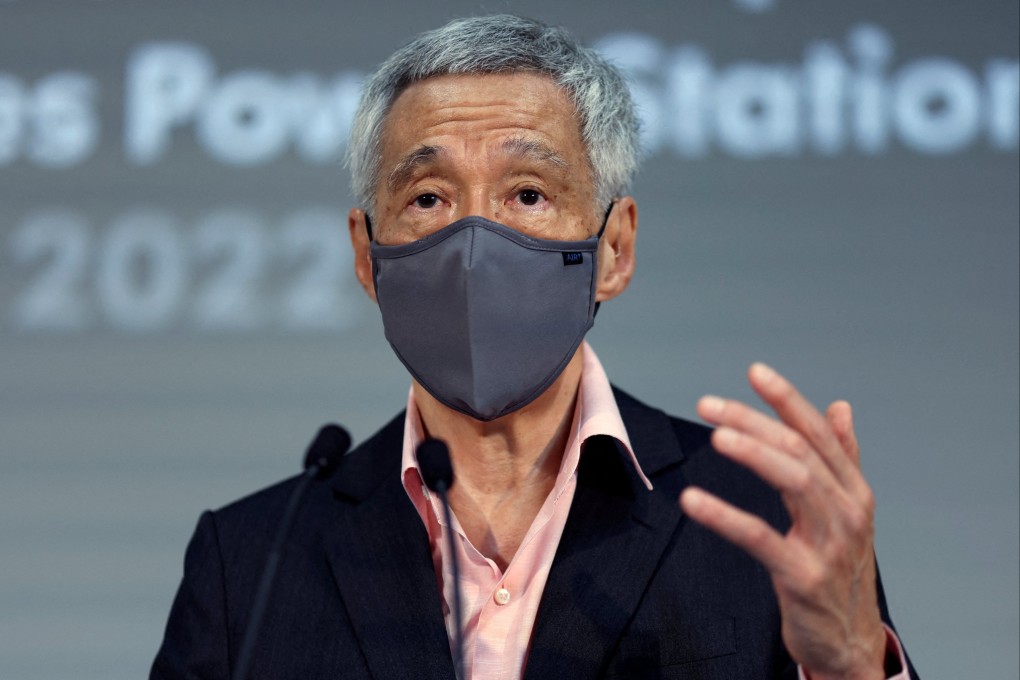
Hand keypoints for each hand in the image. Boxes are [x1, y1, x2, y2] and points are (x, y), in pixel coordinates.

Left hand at [679, 363, 886, 679]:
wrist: (850, 641)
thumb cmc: (840, 569)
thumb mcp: (848, 511)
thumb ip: (843, 458)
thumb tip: (841, 406)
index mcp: (854, 490)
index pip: (818, 433)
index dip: (786, 399)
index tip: (754, 371)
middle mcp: (847, 510)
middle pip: (799, 450)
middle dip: (752, 420)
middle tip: (708, 404)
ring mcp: (829, 544)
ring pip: (794, 481)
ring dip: (753, 453)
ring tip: (716, 435)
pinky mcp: (803, 576)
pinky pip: (761, 538)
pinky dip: (725, 516)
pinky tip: (693, 500)